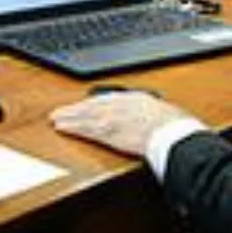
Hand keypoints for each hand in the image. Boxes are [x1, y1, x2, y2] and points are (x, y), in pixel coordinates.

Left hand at [50, 90, 188, 157]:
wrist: (174, 134)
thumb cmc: (176, 127)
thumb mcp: (165, 114)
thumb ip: (153, 114)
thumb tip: (154, 120)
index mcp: (135, 98)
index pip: (107, 99)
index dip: (92, 103)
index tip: (82, 106)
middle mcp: (120, 105)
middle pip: (92, 105)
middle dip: (74, 109)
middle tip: (59, 111)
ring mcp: (113, 118)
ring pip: (85, 116)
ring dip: (68, 117)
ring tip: (55, 119)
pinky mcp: (108, 132)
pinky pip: (86, 130)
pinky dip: (72, 127)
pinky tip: (62, 128)